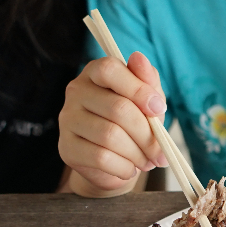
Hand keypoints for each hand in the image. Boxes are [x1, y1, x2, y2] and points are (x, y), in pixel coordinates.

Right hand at [58, 50, 168, 193]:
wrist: (112, 161)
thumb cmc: (132, 122)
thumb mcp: (146, 99)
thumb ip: (147, 79)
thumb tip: (139, 58)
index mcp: (95, 72)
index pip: (110, 70)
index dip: (138, 89)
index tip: (159, 108)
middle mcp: (76, 91)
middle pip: (117, 108)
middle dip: (146, 133)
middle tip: (160, 150)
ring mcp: (67, 119)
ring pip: (110, 135)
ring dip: (137, 153)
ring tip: (147, 160)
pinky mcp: (66, 148)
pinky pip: (100, 158)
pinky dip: (123, 167)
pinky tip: (130, 168)